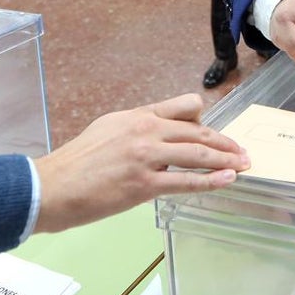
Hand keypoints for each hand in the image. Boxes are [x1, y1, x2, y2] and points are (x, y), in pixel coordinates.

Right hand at [33, 94, 248, 233]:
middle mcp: (146, 131)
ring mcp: (146, 157)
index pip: (184, 107)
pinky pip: (186, 182)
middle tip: (242, 151)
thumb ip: (139, 128)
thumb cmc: (76, 162)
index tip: (218, 133)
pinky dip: (211, 181)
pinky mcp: (144, 185)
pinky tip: (227, 180)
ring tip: (244, 164)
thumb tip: (163, 136)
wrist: (50, 187)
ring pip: (198, 154)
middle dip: (225, 142)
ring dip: (226, 160)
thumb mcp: (108, 128)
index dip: (206, 121)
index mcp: (138, 116)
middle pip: (198, 132)